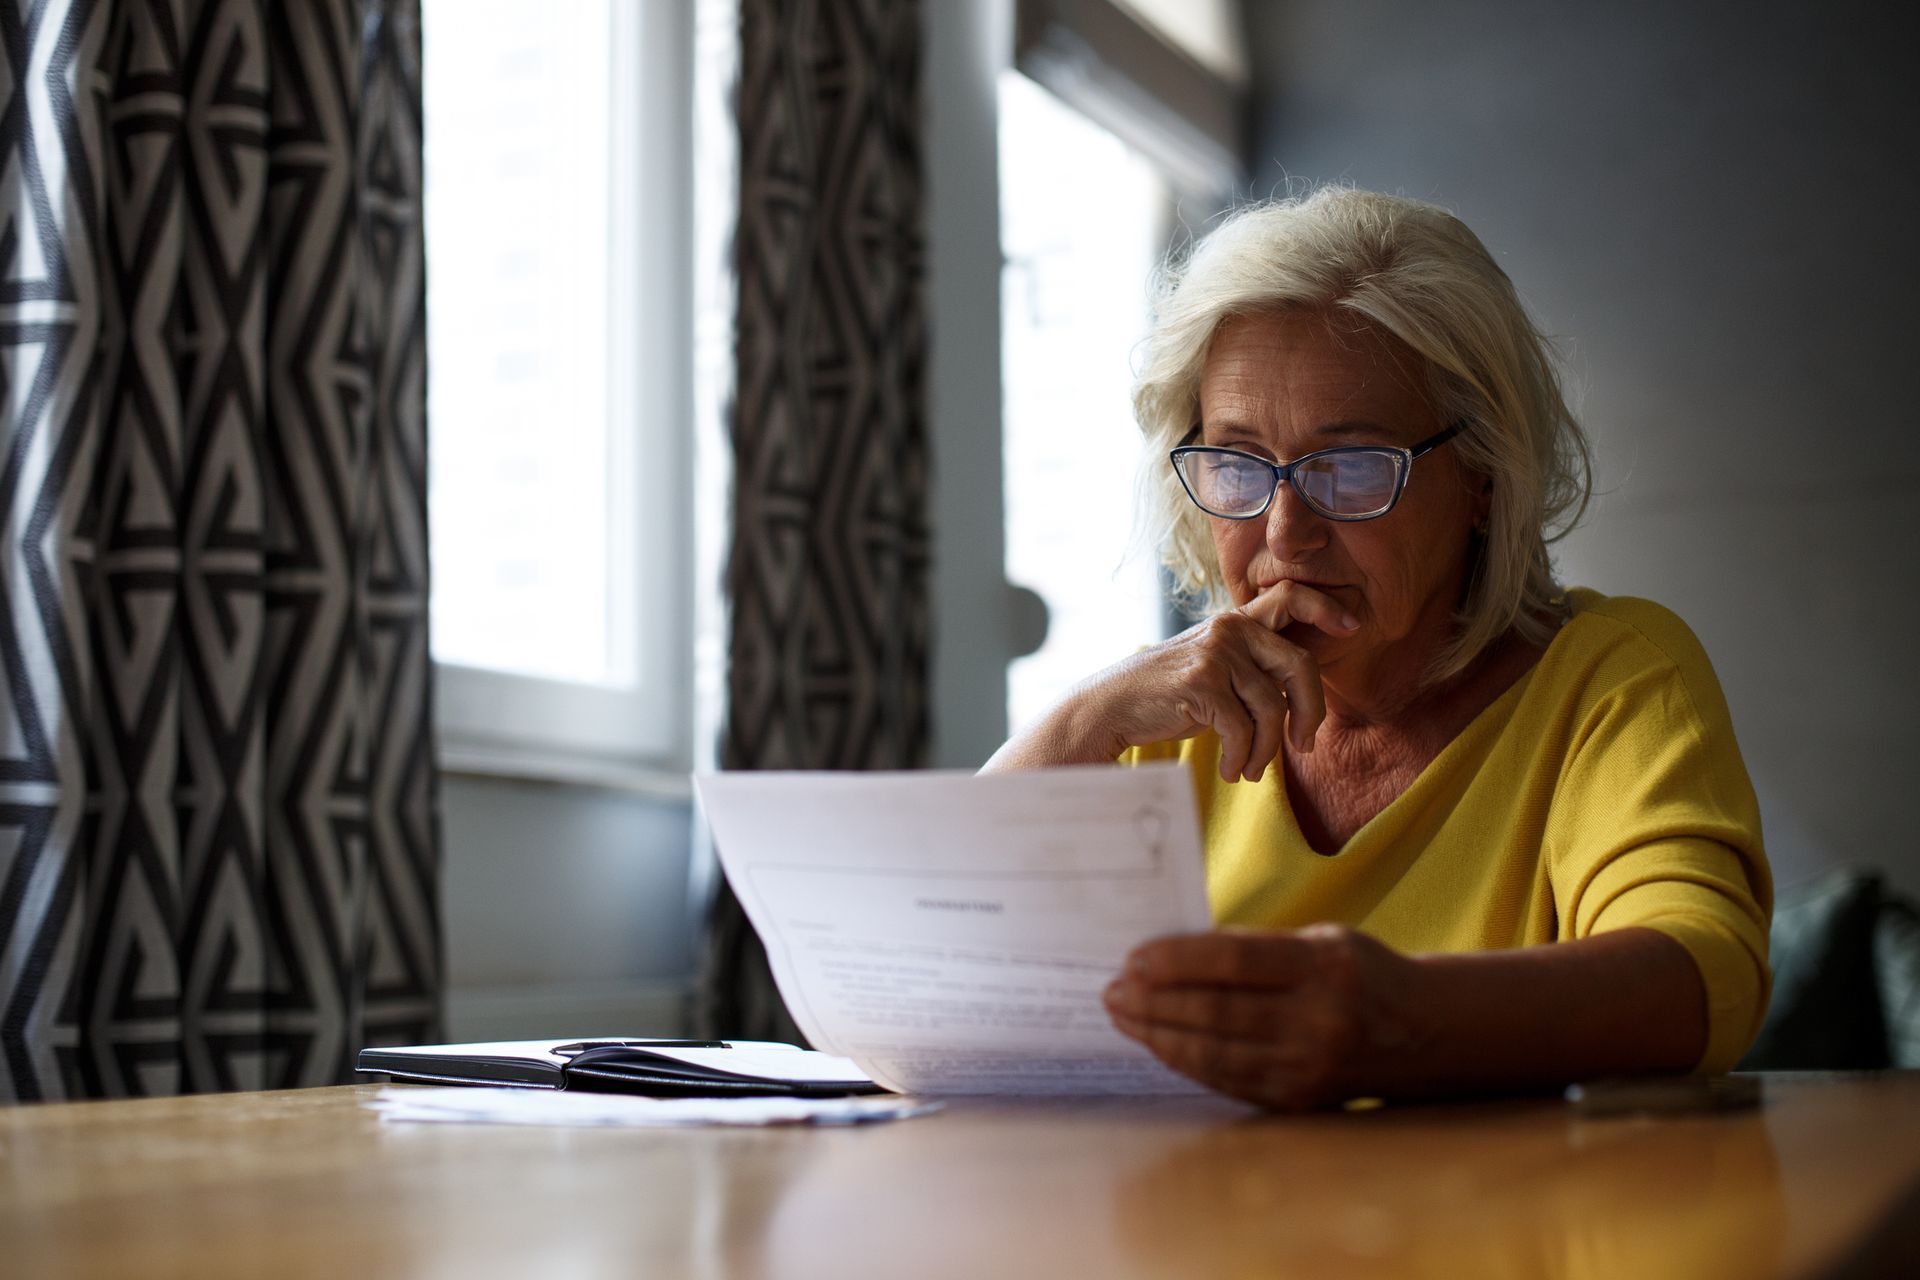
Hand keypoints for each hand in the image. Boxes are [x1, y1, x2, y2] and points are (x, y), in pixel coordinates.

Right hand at [988, 580, 1354, 780]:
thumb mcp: (1212, 671)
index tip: (1352, 627)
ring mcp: (1216, 653)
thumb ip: (1252, 670)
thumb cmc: (1166, 696)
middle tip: (1305, 745)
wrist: (1110, 707)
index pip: (1290, 596)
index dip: (1325, 607)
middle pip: (1300, 665)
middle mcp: (1229, 629)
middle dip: (1311, 712)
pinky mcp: (1202, 683)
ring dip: (1266, 750)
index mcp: (1234, 621)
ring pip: (1272, 708)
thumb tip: (1303, 700)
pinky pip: (1244, 729)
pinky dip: (1243, 758)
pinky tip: (1231, 771)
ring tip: (1251, 770)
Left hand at [1103, 924, 1428, 1109]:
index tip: (1133, 958)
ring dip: (1158, 1034)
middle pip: (1217, 1010)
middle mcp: (1318, 1021)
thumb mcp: (1319, 941)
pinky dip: (1185, 1060)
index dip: (1177, 959)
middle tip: (1112, 989)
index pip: (1234, 959)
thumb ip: (1255, 948)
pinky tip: (1157, 1043)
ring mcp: (1308, 1067)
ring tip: (1122, 1015)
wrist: (1422, 1033)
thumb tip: (1169, 956)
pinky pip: (1227, 1079)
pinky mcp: (1298, 1100)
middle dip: (1154, 1001)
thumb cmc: (1356, 973)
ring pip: (1215, 1052)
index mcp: (1323, 967)